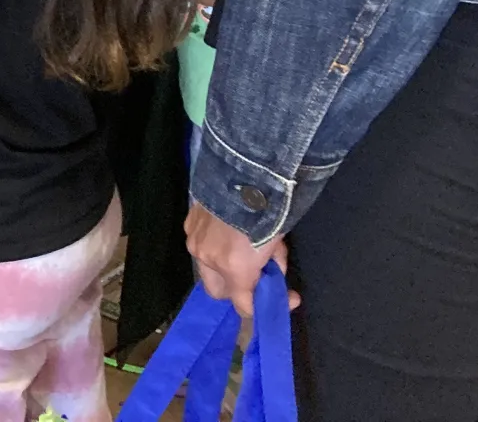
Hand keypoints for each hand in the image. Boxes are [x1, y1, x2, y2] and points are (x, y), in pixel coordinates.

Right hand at [185, 203, 296, 317]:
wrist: (241, 171)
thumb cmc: (267, 209)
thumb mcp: (277, 243)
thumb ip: (272, 265)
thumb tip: (272, 274)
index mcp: (234, 268)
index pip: (243, 305)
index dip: (263, 306)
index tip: (288, 296)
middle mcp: (208, 259)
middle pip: (219, 292)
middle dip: (238, 290)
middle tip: (257, 278)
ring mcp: (195, 239)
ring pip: (208, 267)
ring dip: (224, 266)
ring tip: (242, 248)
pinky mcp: (189, 221)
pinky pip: (201, 242)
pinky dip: (214, 242)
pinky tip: (226, 228)